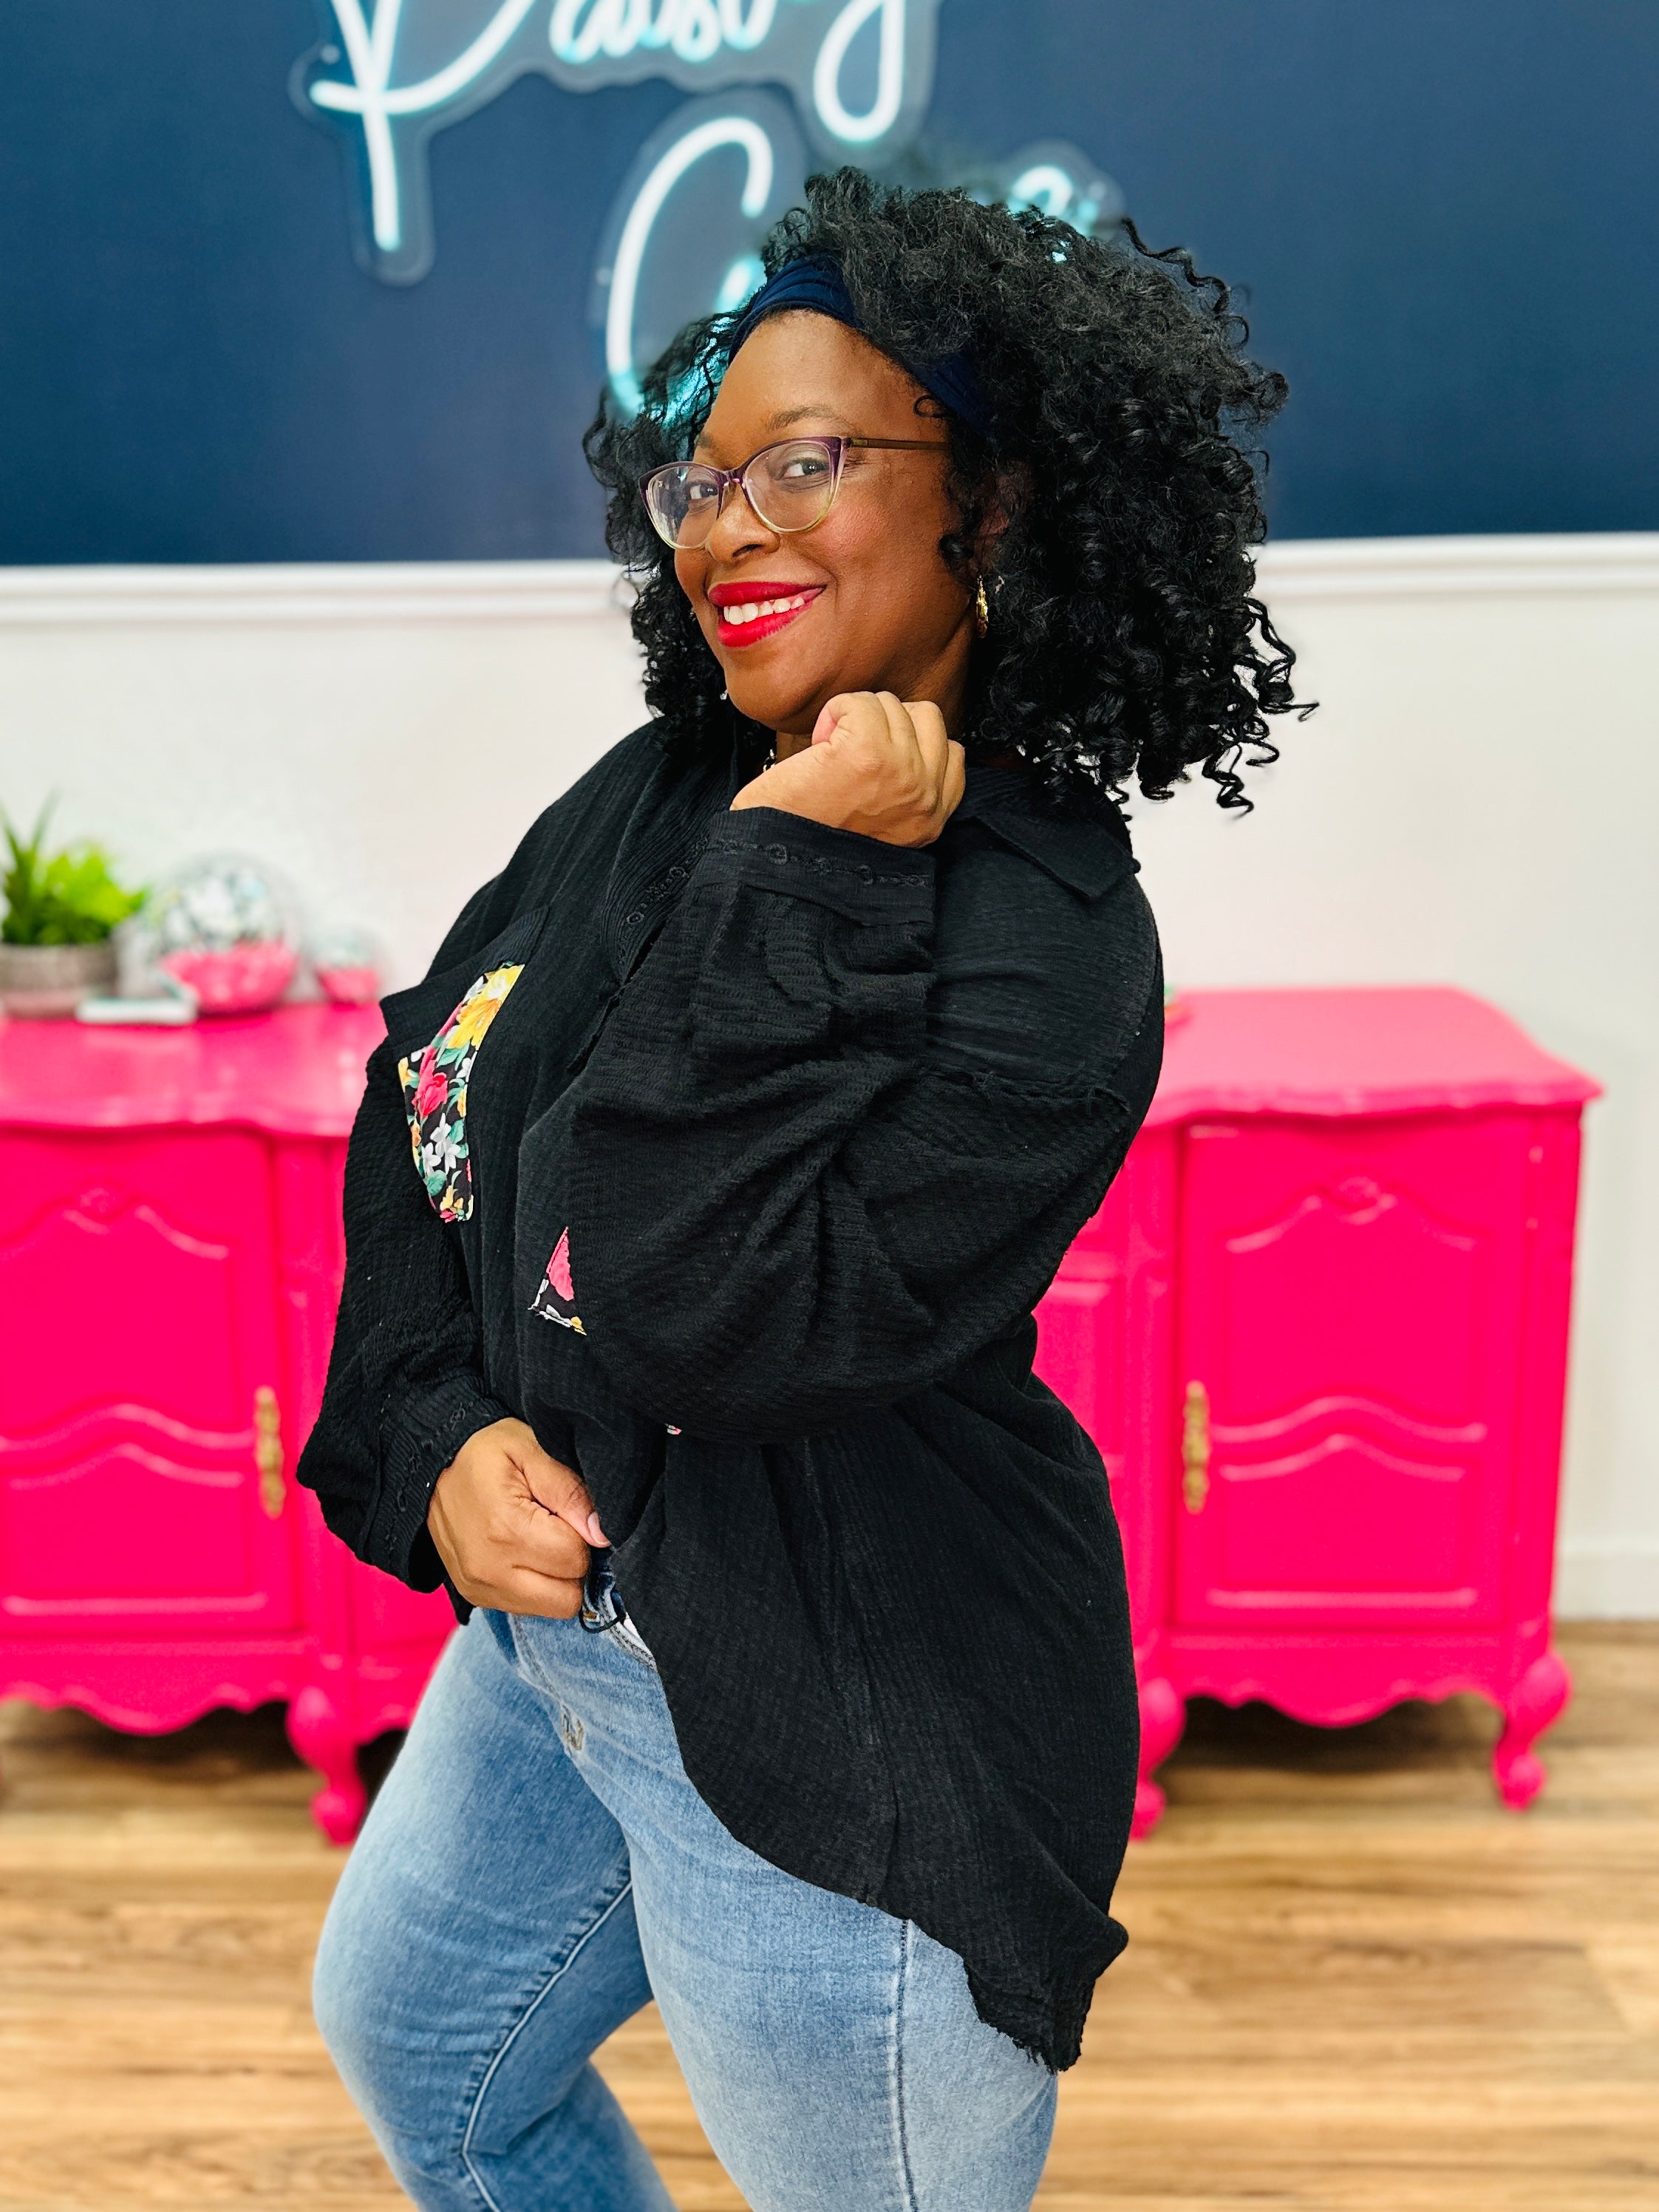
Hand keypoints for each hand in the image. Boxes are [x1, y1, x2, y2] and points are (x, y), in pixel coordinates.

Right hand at [426, 1418, 609, 1617]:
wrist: (431, 1465)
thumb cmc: (484, 1452)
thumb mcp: (531, 1449)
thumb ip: (570, 1491)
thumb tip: (601, 1534)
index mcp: (505, 1529)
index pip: (576, 1558)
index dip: (582, 1532)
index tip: (564, 1510)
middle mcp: (490, 1569)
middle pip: (567, 1596)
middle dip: (573, 1562)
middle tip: (557, 1528)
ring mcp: (479, 1588)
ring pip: (551, 1609)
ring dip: (556, 1579)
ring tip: (539, 1539)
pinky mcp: (475, 1596)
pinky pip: (527, 1609)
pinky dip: (536, 1586)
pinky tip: (524, 1553)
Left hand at [730, 691, 965, 846]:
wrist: (773, 859)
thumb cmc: (811, 844)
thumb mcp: (883, 831)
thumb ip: (908, 794)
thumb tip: (908, 748)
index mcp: (929, 821)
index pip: (951, 754)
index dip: (911, 741)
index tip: (879, 754)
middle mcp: (924, 797)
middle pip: (927, 718)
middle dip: (887, 721)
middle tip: (852, 750)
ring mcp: (901, 771)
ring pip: (891, 705)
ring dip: (856, 717)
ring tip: (831, 753)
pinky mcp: (867, 751)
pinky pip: (861, 703)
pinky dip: (835, 712)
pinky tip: (820, 743)